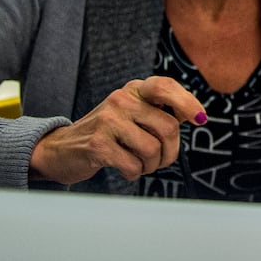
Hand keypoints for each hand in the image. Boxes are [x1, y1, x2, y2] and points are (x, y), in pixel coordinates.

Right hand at [28, 76, 204, 184]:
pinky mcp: (98, 144)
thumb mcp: (132, 113)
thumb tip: (196, 115)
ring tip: (140, 164)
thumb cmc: (106, 133)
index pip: (166, 87)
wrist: (61, 149)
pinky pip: (133, 165)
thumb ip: (159, 111)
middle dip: (170, 151)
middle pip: (167, 127)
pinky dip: (134, 173)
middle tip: (161, 160)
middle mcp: (121, 99)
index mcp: (134, 90)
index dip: (187, 102)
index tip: (199, 119)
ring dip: (151, 165)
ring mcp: (108, 120)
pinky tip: (126, 169)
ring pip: (152, 149)